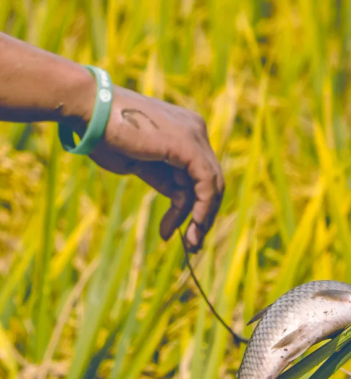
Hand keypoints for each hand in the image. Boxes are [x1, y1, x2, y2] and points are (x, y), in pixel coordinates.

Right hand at [88, 86, 223, 251]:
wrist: (90, 112)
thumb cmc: (105, 136)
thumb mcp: (142, 165)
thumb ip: (165, 179)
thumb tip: (182, 202)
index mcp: (184, 133)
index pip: (199, 178)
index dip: (193, 209)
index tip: (175, 232)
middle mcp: (194, 130)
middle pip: (210, 183)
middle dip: (202, 217)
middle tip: (191, 245)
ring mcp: (194, 134)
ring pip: (212, 187)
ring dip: (201, 219)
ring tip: (188, 243)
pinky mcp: (189, 144)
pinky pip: (206, 183)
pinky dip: (202, 208)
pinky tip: (190, 226)